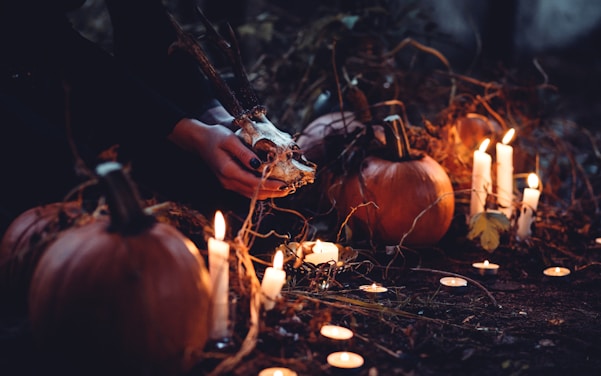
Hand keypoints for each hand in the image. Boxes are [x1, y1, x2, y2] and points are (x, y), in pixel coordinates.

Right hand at [168, 117, 292, 199]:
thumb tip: (259, 165)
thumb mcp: (230, 140)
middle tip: (289, 190)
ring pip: (250, 194)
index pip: (253, 182)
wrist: (199, 140)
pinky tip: (271, 187)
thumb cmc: (215, 136)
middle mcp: (227, 181)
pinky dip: (260, 191)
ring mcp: (227, 184)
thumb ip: (244, 153)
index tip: (284, 185)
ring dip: (268, 193)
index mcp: (227, 171)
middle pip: (253, 192)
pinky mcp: (229, 182)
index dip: (270, 185)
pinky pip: (247, 191)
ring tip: (284, 190)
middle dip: (273, 192)